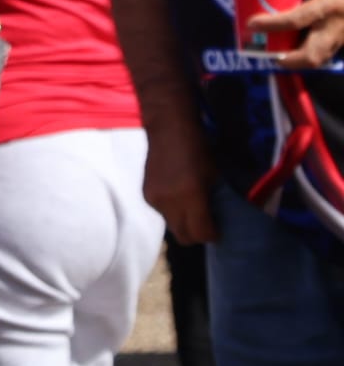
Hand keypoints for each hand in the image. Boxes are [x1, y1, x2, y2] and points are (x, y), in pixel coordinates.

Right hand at [143, 111, 216, 244]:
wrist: (168, 128)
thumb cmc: (198, 148)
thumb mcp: (213, 176)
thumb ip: (213, 201)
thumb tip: (217, 219)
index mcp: (190, 196)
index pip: (200, 233)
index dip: (212, 235)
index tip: (218, 229)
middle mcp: (169, 202)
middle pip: (183, 237)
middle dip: (197, 234)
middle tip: (207, 223)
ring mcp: (155, 199)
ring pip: (172, 225)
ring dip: (183, 222)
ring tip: (191, 207)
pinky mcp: (146, 194)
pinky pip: (162, 213)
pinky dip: (172, 211)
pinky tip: (177, 195)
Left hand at [247, 0, 343, 69]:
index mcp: (335, 2)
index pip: (297, 19)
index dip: (272, 24)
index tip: (252, 23)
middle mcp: (343, 24)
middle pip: (314, 54)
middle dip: (289, 59)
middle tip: (268, 52)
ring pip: (326, 55)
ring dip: (303, 58)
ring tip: (282, 51)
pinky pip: (335, 47)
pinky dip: (318, 48)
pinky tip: (304, 40)